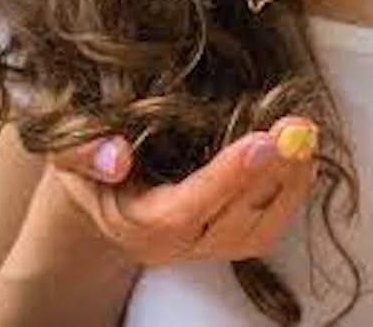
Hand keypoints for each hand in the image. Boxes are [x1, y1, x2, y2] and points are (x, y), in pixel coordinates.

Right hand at [50, 117, 316, 264]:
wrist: (101, 194)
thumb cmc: (87, 166)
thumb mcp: (66, 151)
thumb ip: (80, 152)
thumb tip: (115, 156)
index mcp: (137, 224)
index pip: (187, 210)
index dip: (227, 177)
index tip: (263, 140)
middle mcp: (177, 245)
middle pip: (235, 221)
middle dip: (273, 173)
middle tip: (298, 127)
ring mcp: (207, 246)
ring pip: (260, 230)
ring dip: (291, 183)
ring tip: (307, 136)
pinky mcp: (230, 236)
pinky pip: (269, 225)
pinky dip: (292, 191)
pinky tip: (302, 156)